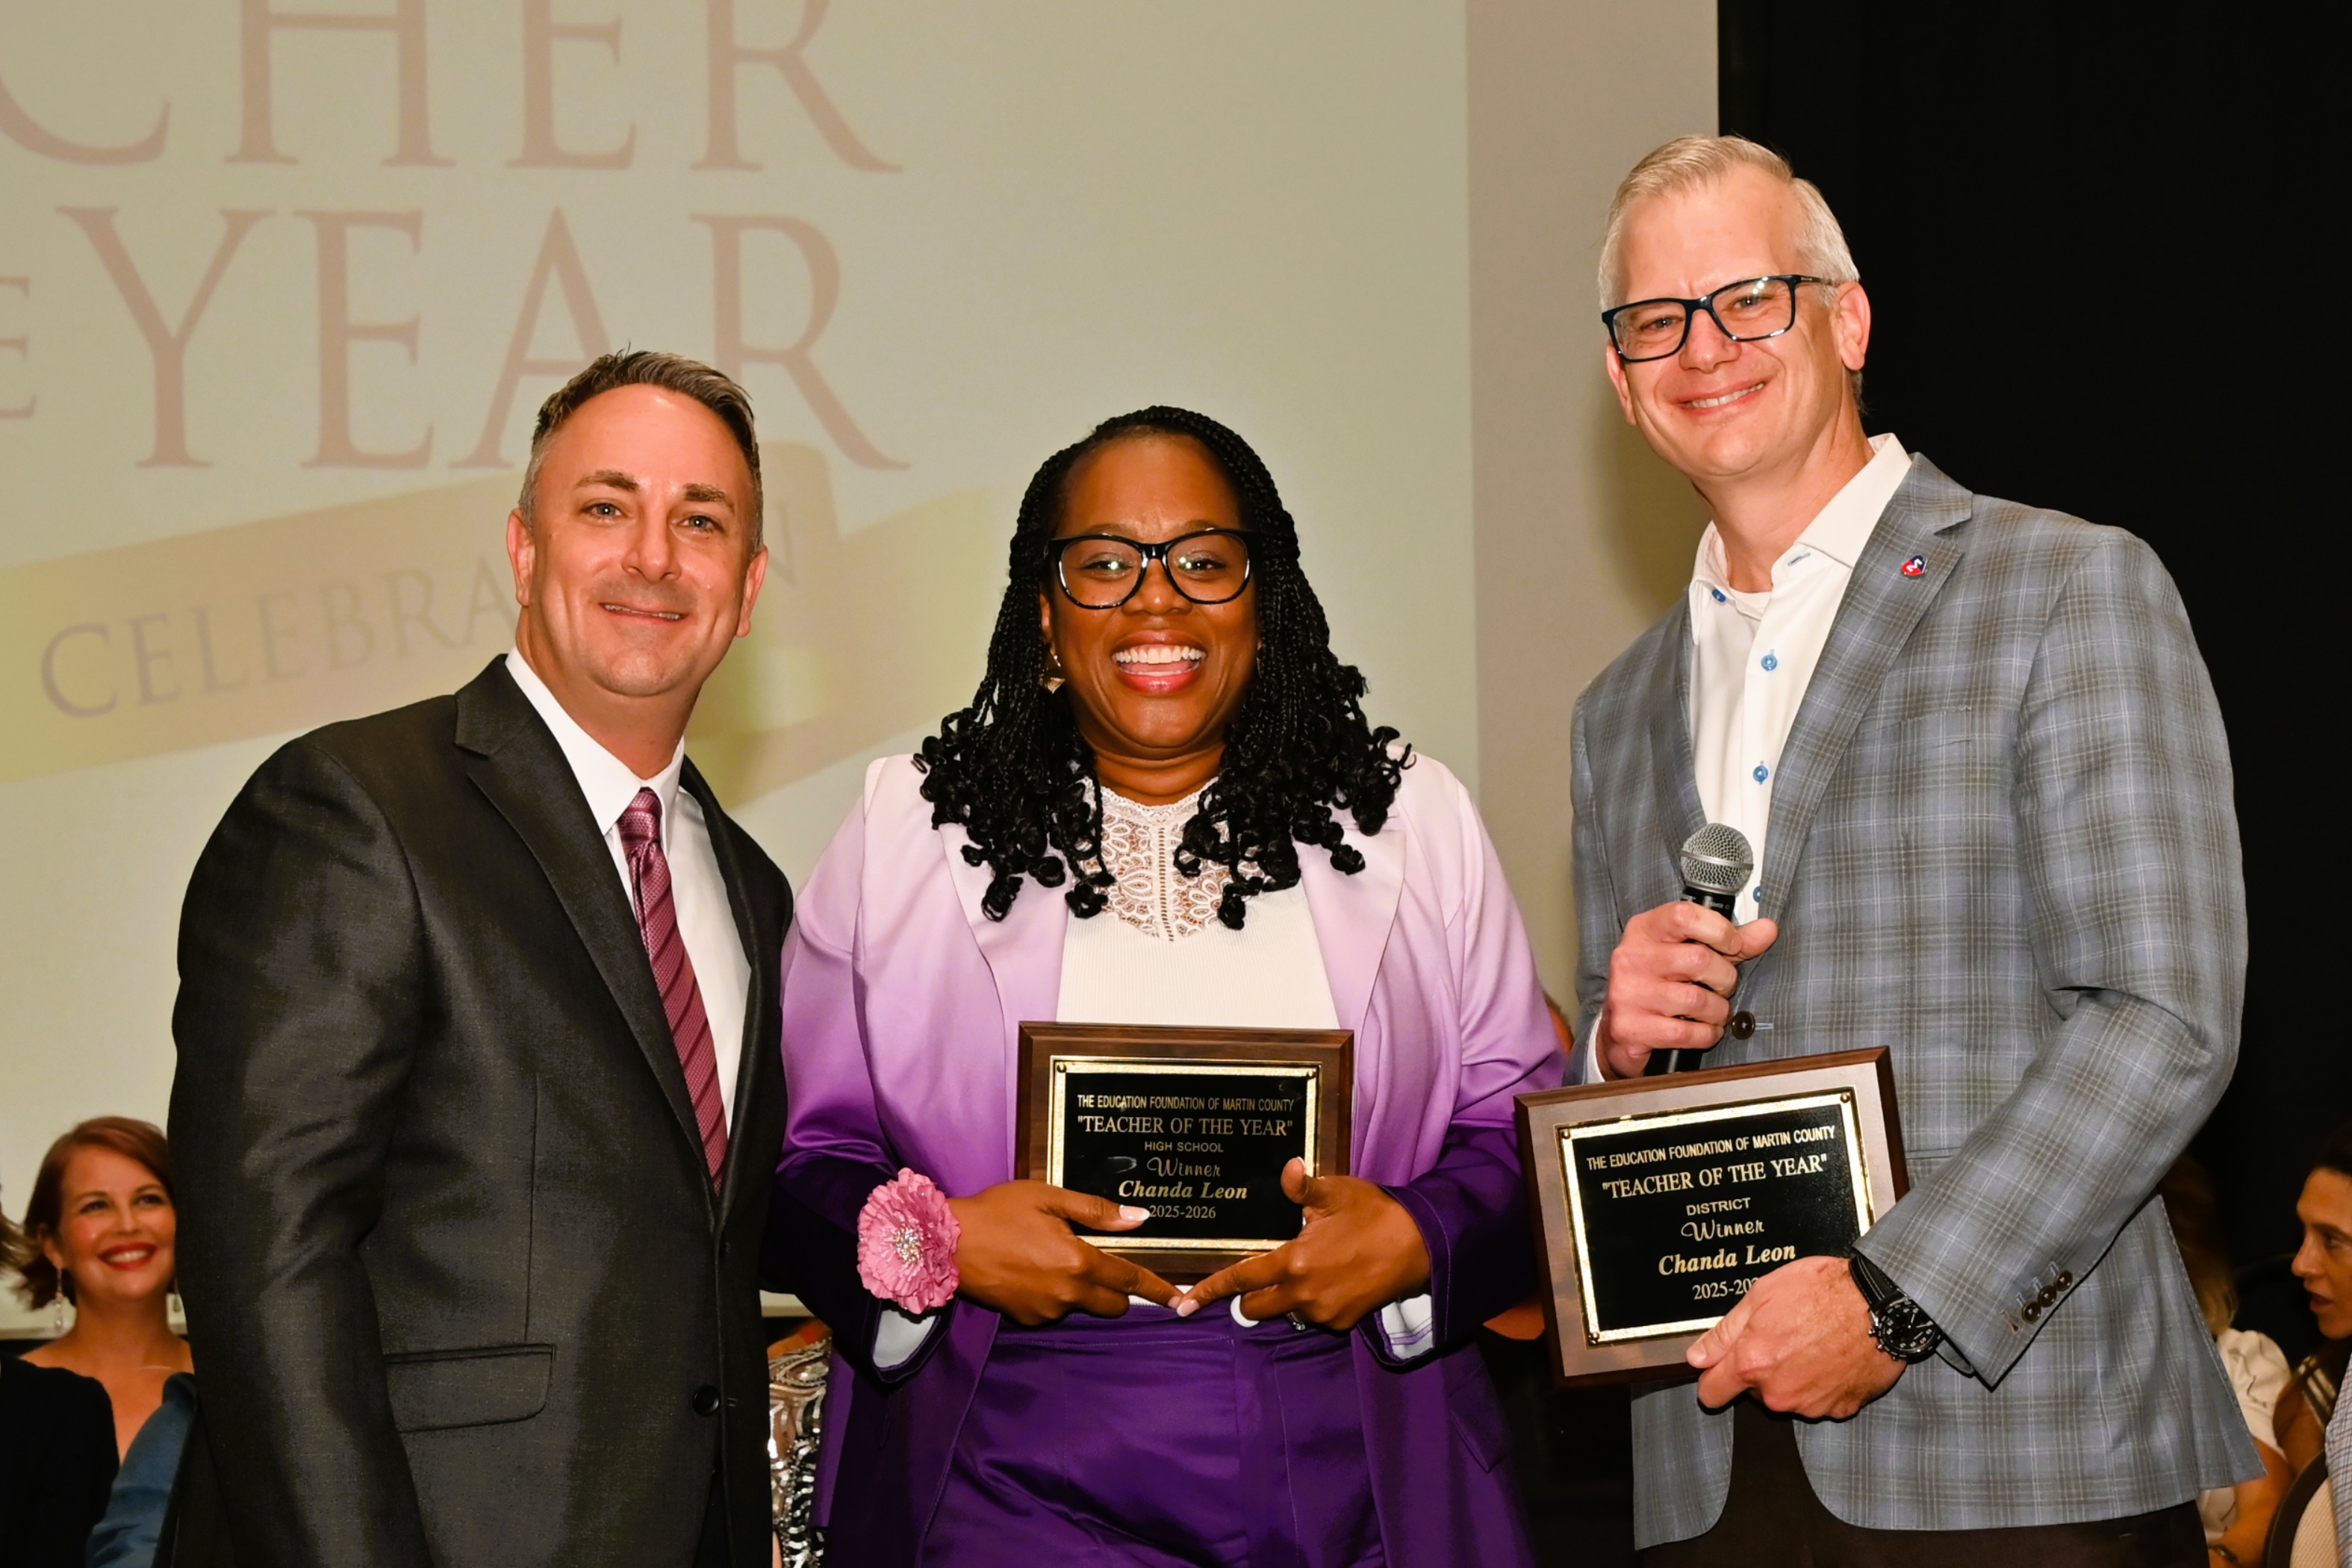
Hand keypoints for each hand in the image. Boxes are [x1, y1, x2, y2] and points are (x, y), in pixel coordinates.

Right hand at [945, 1180, 1180, 1325]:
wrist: (949, 1243)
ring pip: (1081, 1305)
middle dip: (1116, 1291)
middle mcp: (1067, 1293)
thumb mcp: (1048, 1198)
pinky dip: (1054, 1296)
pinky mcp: (1027, 1319)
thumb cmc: (999, 1211)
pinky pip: (1054, 1310)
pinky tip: (1031, 1272)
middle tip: (1099, 1262)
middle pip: (1111, 1304)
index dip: (1157, 1289)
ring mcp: (1046, 1310)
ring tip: (1049, 1258)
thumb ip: (1096, 1211)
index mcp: (1078, 1261)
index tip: (1180, 1299)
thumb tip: (1139, 1218)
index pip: (1129, 1279)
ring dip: (1080, 1290)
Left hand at [1177, 1159, 1429, 1331]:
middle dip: (1251, 1296)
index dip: (1210, 1290)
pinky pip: (1315, 1317)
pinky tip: (1334, 1281)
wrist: (1421, 1246)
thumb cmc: (1376, 1214)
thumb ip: (1304, 1188)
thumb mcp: (1338, 1192)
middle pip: (1256, 1308)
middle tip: (1266, 1273)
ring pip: (1287, 1312)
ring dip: (1287, 1298)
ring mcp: (1324, 1313)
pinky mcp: (1343, 1323)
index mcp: (1294, 1261)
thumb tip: (1288, 1170)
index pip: (1241, 1280)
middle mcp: (1303, 1294)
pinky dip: (1315, 1304)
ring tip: (1313, 1270)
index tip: (1185, 1305)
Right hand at [1597, 902, 1776, 1077]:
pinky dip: (1707, 1034)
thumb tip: (1768, 929)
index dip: (1719, 930)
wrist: (1619, 1031)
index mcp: (1644, 930)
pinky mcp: (1631, 1027)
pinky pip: (1687, 1032)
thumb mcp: (1688, 953)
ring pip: (1697, 1000)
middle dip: (1725, 979)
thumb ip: (1729, 942)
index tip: (1733, 946)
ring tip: (1714, 1012)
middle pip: (1699, 960)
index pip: (1685, 916)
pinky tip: (1705, 1030)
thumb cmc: (1659, 984)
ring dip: (1718, 1011)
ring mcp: (1627, 993)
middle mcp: (1631, 957)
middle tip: (1723, 987)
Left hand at [1687, 1255, 1904, 1417]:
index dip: (1712, 1380)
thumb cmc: (1822, 1291)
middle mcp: (1779, 1393)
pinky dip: (1824, 1383)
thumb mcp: (1761, 1295)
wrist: (1881, 1304)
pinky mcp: (1842, 1409)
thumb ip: (1725, 1333)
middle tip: (1783, 1336)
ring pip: (1789, 1396)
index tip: (1719, 1371)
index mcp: (1752, 1364)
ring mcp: (1812, 1406)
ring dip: (1795, 1376)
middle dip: (1762, 1370)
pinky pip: (1821, 1400)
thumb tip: (1697, 1357)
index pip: (1712, 1393)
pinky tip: (1834, 1356)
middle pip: (1755, 1393)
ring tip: (1814, 1341)